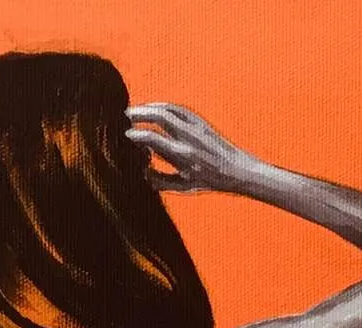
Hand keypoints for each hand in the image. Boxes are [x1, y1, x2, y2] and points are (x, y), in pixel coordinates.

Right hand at [125, 103, 258, 194]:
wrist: (237, 170)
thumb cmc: (209, 182)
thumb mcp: (183, 186)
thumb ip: (160, 180)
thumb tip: (142, 171)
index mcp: (183, 156)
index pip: (153, 139)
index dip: (136, 135)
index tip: (125, 136)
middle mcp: (189, 138)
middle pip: (159, 117)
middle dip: (139, 113)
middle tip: (124, 116)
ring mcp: (196, 127)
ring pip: (168, 109)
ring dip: (149, 107)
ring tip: (135, 111)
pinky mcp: (200, 121)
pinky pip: (177, 109)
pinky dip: (162, 107)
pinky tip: (153, 109)